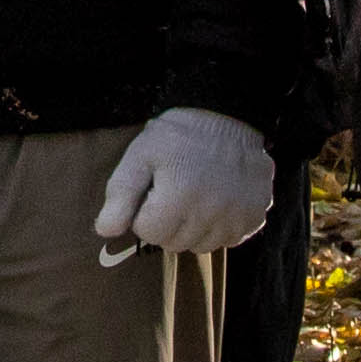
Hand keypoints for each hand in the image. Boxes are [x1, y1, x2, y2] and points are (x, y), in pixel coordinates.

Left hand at [94, 106, 278, 262]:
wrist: (229, 115)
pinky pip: (228, 240)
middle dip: (167, 223)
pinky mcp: (255, 217)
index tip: (153, 190)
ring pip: (201, 246)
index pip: (148, 233)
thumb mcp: (141, 154)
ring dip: (192, 228)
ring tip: (195, 195)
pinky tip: (217, 200)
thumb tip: (105, 230)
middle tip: (173, 191)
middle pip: (174, 243)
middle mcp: (210, 212)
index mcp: (179, 197)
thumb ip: (121, 194)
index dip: (144, 212)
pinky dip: (219, 227)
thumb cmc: (179, 135)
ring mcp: (236, 217)